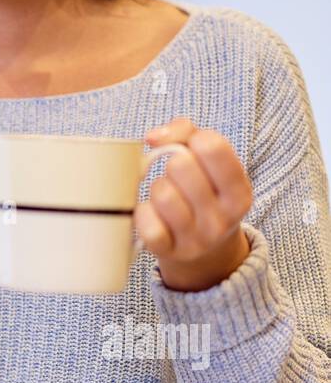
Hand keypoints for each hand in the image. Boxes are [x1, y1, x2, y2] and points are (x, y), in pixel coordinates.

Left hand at [136, 117, 253, 290]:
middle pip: (180, 165)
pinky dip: (143, 213)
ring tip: (168, 196)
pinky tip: (153, 214)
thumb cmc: (204, 190)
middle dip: (173, 164)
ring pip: (162, 193)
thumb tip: (153, 137)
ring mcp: (196, 239)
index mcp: (239, 194)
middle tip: (179, 176)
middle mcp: (222, 220)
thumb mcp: (209, 161)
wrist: (206, 249)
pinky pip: (146, 224)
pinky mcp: (168, 251)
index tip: (194, 149)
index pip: (212, 147)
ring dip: (158, 188)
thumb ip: (185, 131)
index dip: (195, 139)